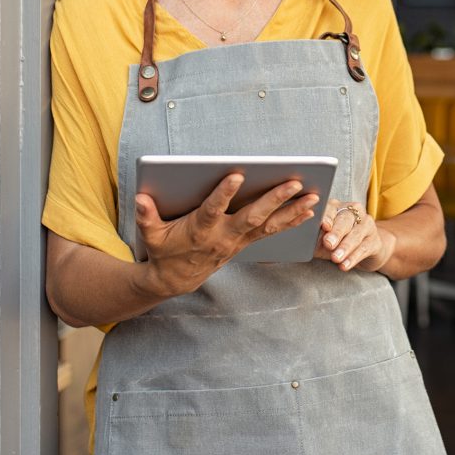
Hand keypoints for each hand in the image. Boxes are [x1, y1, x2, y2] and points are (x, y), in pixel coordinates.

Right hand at [134, 173, 319, 296]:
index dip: (224, 194)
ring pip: (269, 224)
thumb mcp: (151, 235)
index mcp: (200, 230)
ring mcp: (238, 240)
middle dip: (274, 199)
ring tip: (314, 196)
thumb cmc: (164, 250)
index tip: (237, 175)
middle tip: (294, 182)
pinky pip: (273, 231)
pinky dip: (291, 221)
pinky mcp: (246, 242)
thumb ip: (146, 216)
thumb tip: (141, 198)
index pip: (213, 209)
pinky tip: (309, 210)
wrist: (176, 280)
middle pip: (252, 216)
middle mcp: (224, 236)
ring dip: (293, 210)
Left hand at [316, 199, 395, 272]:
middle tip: (328, 244)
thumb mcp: (323, 239)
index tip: (323, 226)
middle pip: (346, 219)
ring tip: (336, 259)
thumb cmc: (337, 242)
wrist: (364, 250)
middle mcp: (354, 212)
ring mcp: (367, 225)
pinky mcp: (375, 240)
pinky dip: (353, 257)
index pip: (331, 208)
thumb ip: (315, 237)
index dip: (327, 216)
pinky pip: (364, 248)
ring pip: (356, 234)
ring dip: (345, 247)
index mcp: (338, 207)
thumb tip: (302, 241)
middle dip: (336, 232)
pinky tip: (345, 265)